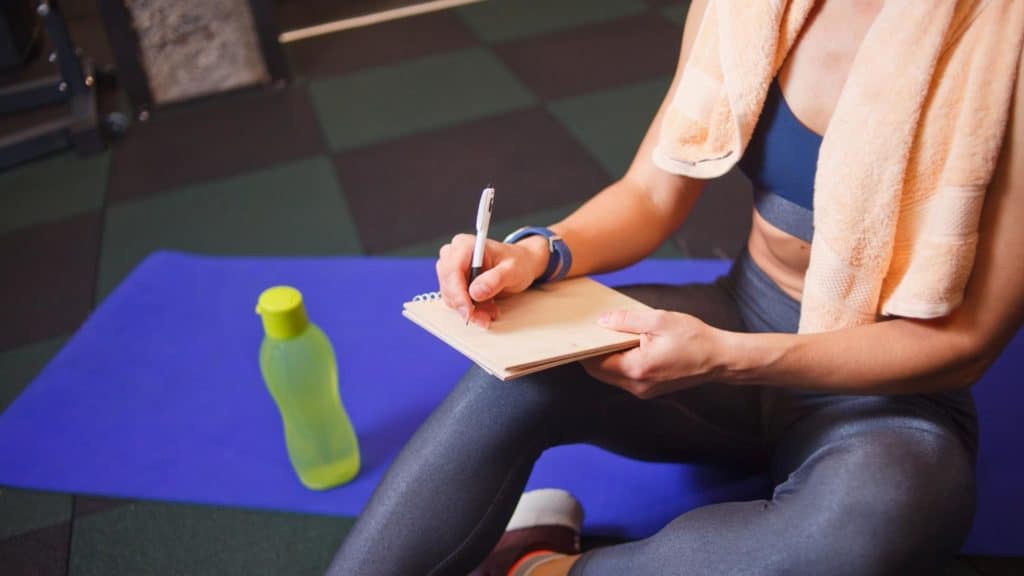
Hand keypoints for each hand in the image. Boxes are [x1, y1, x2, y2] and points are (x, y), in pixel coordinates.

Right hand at [436, 234, 546, 327]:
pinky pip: (455, 301)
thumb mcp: (512, 270)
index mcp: (465, 245)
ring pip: (450, 296)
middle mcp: (454, 255)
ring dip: (470, 310)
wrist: (521, 265)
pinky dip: (470, 310)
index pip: (453, 270)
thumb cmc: (517, 262)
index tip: (468, 311)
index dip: (458, 293)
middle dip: (466, 305)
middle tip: (485, 317)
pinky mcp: (455, 283)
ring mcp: (452, 269)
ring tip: (491, 311)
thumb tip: (476, 291)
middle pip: (448, 285)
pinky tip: (486, 308)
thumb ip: (495, 279)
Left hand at [581, 308, 724, 397]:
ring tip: (609, 336)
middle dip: (592, 353)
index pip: (595, 362)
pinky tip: (624, 346)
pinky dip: (618, 363)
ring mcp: (643, 390)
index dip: (586, 347)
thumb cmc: (693, 338)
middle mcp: (636, 385)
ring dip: (605, 358)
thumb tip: (602, 320)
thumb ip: (626, 321)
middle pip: (599, 371)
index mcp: (636, 368)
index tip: (581, 332)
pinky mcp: (649, 390)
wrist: (719, 358)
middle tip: (592, 331)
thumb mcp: (659, 320)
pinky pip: (624, 377)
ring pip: (610, 375)